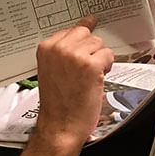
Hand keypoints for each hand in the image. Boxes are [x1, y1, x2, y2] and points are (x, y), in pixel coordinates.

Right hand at [35, 15, 113, 148]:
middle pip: (85, 33)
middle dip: (90, 49)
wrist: (60, 126)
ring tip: (88, 77)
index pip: (70, 30)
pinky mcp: (91, 65)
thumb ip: (63, 51)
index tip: (81, 47)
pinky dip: (107, 67)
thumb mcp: (50, 69)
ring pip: (98, 43)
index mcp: (46, 48)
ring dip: (99, 58)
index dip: (80, 43)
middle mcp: (59, 48)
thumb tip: (83, 29)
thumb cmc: (57, 103)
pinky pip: (108, 55)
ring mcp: (75, 56)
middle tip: (84, 69)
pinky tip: (96, 79)